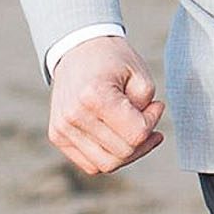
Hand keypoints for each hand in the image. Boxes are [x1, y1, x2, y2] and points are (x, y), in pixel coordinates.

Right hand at [47, 35, 165, 173]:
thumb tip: (145, 135)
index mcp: (94, 96)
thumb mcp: (140, 73)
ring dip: (128, 152)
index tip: (157, 105)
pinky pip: (90, 164)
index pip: (136, 134)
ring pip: (106, 164)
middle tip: (148, 117)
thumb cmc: (112, 60)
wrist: (78, 49)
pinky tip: (118, 138)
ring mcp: (62, 128)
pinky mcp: (57, 136)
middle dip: (142, 139)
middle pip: (122, 153)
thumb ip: (147, 106)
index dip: (153, 122)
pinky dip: (108, 156)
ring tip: (136, 131)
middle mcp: (73, 116)